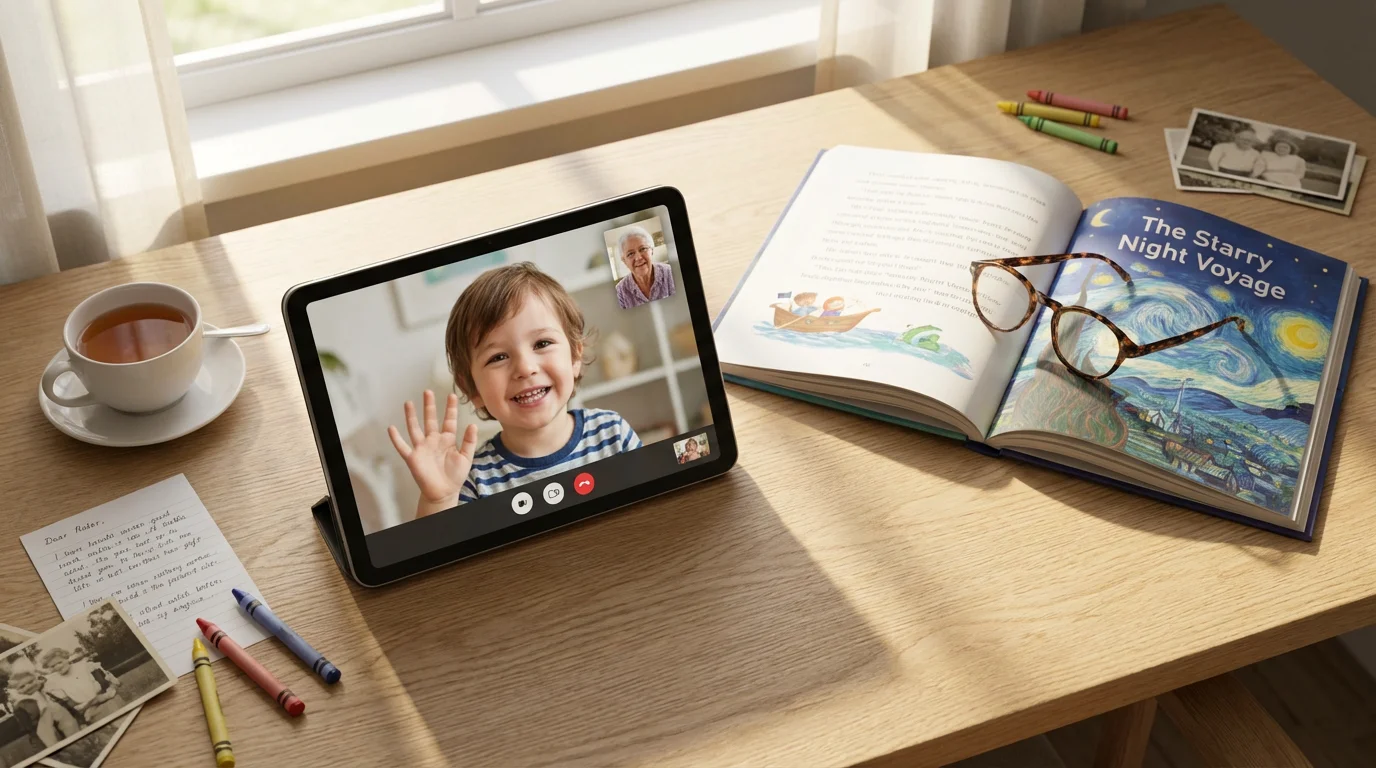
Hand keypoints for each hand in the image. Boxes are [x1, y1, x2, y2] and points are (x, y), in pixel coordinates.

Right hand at [388, 391, 478, 513]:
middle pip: (430, 420)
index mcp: (447, 440)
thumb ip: (469, 441)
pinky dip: (396, 438)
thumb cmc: (455, 475)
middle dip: (429, 406)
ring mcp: (422, 448)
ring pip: (415, 429)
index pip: (449, 420)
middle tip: (427, 392)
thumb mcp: (466, 457)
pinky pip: (403, 447)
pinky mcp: (413, 458)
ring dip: (411, 416)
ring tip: (408, 403)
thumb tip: (472, 424)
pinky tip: (391, 428)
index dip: (450, 409)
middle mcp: (433, 441)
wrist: (444, 492)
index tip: (452, 395)